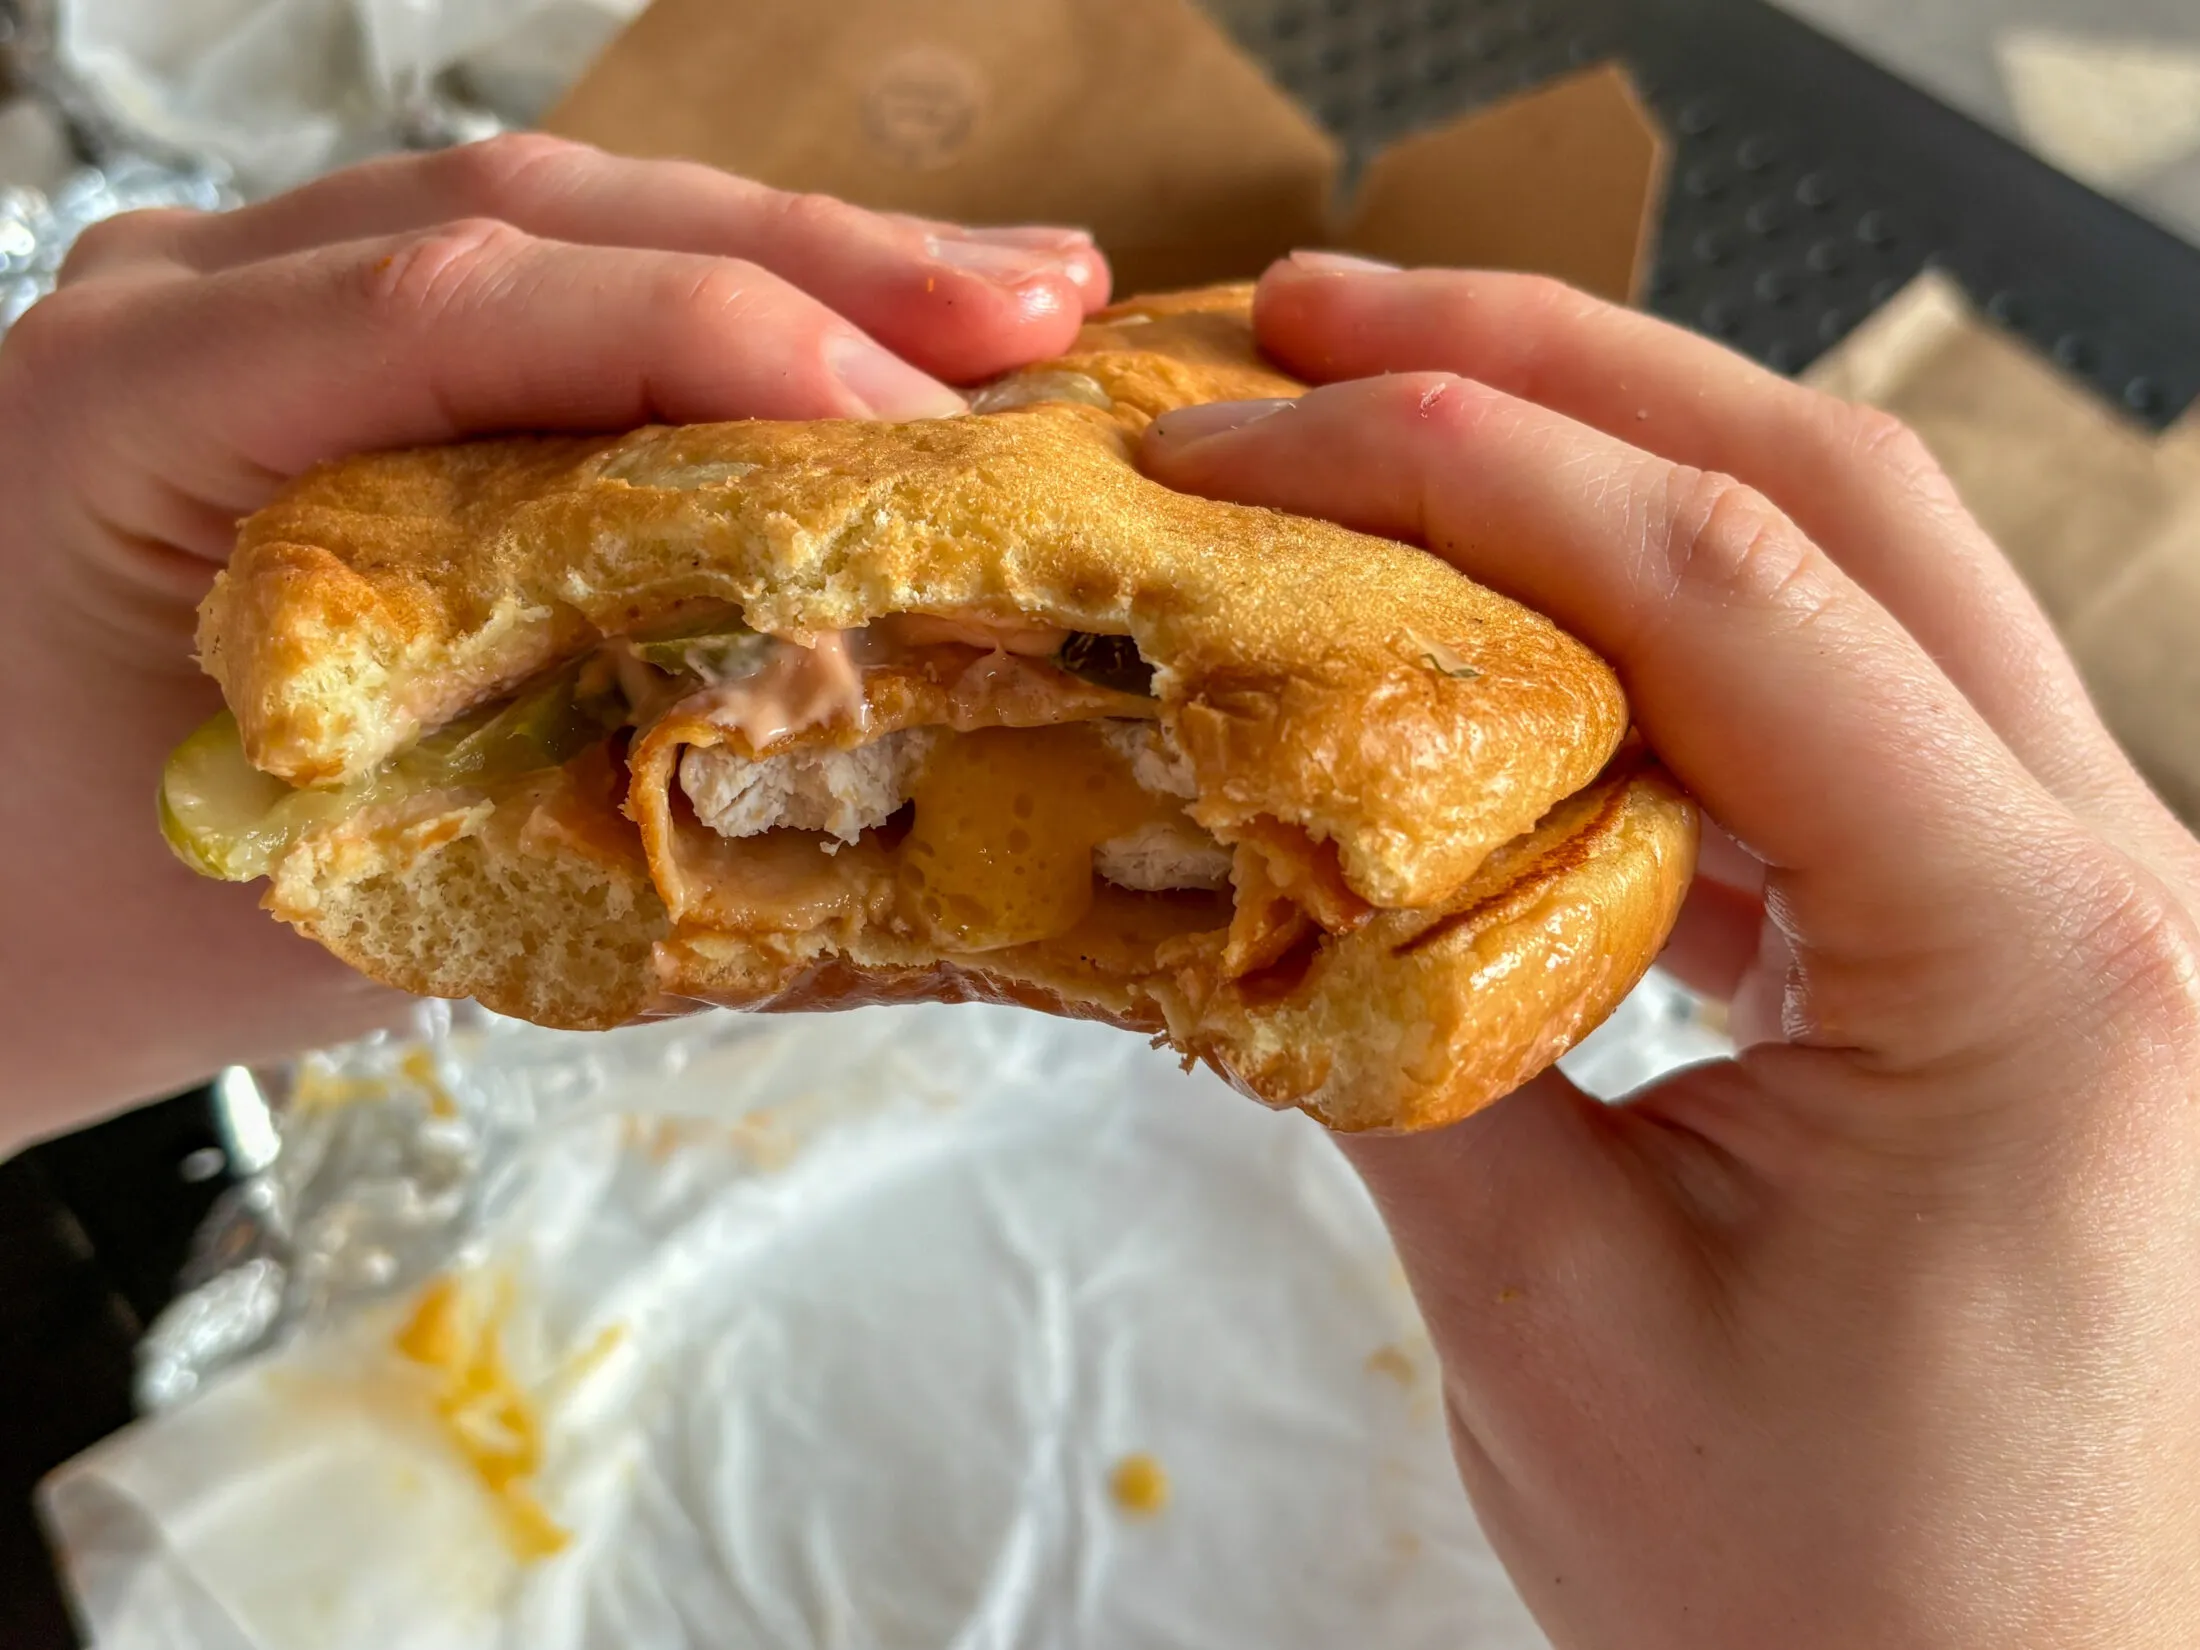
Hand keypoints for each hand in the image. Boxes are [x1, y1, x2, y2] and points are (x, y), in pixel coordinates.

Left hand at [0, 135, 1109, 1152]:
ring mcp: (237, 304)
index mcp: (124, 413)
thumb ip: (559, 802)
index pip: (452, 310)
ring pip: (546, 222)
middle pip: (530, 216)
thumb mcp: (314, 894)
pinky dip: (699, 309)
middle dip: (807, 258)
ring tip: (991, 308)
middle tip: (1032, 311)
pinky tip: (839, 330)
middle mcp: (174, 303)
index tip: (915, 424)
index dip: (711, 344)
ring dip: (782, 257)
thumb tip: (842, 755)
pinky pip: (525, 287)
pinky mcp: (304, 349)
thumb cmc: (61, 927)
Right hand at [1144, 254, 2199, 1647]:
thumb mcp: (1563, 1333)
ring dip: (1616, 484)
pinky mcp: (2030, 952)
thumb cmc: (1840, 1618)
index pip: (1726, 593)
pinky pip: (1849, 726)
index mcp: (2043, 964)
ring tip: (1396, 432)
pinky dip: (1666, 653)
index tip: (1240, 442)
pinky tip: (1516, 668)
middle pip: (1834, 497)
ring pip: (1859, 581)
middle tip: (1325, 316)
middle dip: (1560, 368)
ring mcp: (2098, 905)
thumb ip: (1398, 1046)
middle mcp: (2125, 885)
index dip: (1455, 474)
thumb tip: (1242, 850)